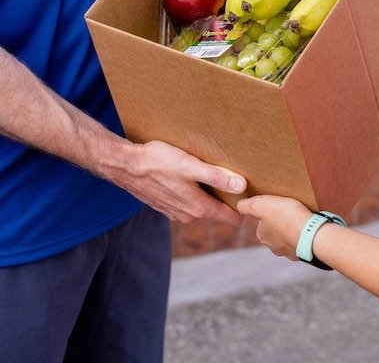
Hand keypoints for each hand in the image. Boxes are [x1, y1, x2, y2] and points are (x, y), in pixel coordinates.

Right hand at [115, 140, 246, 225]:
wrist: (125, 165)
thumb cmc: (158, 161)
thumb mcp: (191, 166)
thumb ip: (216, 177)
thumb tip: (241, 186)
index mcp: (198, 208)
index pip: (229, 217)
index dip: (242, 208)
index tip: (254, 198)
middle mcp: (188, 215)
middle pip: (216, 211)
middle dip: (227, 199)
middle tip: (238, 181)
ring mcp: (176, 212)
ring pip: (201, 206)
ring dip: (209, 195)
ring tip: (216, 176)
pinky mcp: (166, 205)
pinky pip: (187, 202)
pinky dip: (193, 193)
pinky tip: (192, 179)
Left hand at [236, 195, 313, 259]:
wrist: (312, 234)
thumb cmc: (286, 217)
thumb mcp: (261, 205)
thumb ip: (247, 205)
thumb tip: (238, 206)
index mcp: (262, 236)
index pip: (262, 223)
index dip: (269, 212)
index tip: (278, 206)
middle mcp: (274, 247)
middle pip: (276, 231)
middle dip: (282, 223)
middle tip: (290, 211)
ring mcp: (290, 251)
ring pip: (290, 238)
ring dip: (294, 230)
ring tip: (302, 218)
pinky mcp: (305, 253)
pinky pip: (304, 242)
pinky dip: (305, 236)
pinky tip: (310, 228)